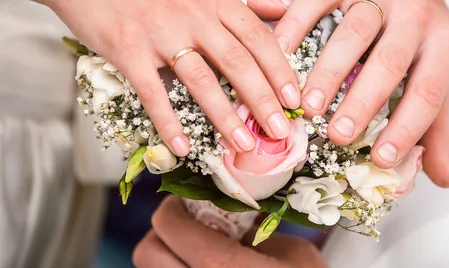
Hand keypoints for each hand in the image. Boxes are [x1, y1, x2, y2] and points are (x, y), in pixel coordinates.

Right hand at [37, 0, 300, 155]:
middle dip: (263, 101)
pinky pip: (153, 93)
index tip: (294, 97)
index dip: (279, 69)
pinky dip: (168, 122)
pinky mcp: (128, 50)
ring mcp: (160, 33)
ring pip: (201, 82)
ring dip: (225, 118)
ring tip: (244, 145)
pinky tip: (182, 147)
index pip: (257, 36)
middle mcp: (193, 14)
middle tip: (281, 131)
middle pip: (238, 63)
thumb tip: (281, 6)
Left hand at [133, 196, 325, 267]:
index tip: (186, 198)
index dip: (173, 206)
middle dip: (163, 231)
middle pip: (148, 252)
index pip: (171, 228)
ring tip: (198, 247)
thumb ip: (260, 231)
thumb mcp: (295, 255)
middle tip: (188, 221)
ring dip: (169, 254)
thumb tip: (238, 211)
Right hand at [273, 0, 448, 184]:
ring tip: (307, 105)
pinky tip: (281, 54)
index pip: (429, 90)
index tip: (382, 159)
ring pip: (353, 32)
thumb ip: (436, 122)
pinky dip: (296, 27)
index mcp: (444, 41)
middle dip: (363, 101)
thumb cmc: (416, 31)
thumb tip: (444, 179)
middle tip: (337, 136)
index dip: (407, 127)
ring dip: (328, 71)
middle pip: (389, 61)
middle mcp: (416, 11)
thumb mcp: (433, 70)